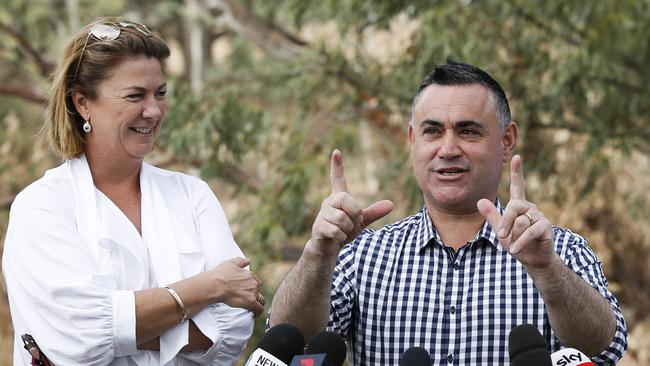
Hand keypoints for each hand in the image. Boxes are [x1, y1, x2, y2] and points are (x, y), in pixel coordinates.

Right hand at [209, 257, 263, 315]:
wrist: (215, 285)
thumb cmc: (220, 274)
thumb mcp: (230, 263)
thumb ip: (240, 261)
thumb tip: (248, 260)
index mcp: (250, 275)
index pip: (256, 282)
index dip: (252, 287)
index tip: (247, 291)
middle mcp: (254, 283)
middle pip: (259, 290)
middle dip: (255, 294)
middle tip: (247, 299)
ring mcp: (253, 292)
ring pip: (261, 299)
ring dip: (257, 303)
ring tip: (252, 307)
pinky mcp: (251, 302)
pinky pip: (259, 308)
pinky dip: (258, 311)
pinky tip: (254, 313)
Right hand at [308, 149, 393, 258]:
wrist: (328, 248)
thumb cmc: (343, 231)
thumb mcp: (360, 222)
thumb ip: (374, 212)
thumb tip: (391, 204)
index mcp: (339, 198)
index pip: (337, 178)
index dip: (337, 165)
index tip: (336, 151)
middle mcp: (329, 202)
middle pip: (346, 199)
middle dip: (354, 214)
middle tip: (352, 223)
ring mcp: (322, 214)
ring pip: (342, 218)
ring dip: (348, 229)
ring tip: (342, 231)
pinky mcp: (319, 226)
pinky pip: (337, 231)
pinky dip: (341, 237)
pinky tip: (336, 238)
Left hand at [477, 155, 555, 269]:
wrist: (533, 260)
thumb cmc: (516, 243)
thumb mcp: (500, 230)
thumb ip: (491, 216)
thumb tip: (480, 201)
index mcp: (519, 206)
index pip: (518, 186)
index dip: (517, 172)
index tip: (516, 156)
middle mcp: (530, 207)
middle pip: (512, 208)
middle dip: (505, 223)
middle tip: (503, 236)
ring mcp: (539, 216)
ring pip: (519, 222)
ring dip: (514, 237)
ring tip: (518, 244)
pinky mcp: (545, 226)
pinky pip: (528, 232)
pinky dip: (520, 243)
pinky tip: (515, 251)